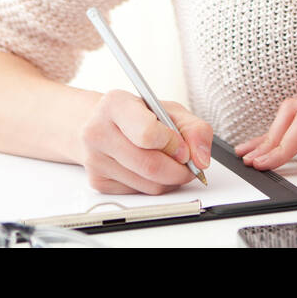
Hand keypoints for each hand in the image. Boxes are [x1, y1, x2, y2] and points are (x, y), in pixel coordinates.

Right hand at [77, 90, 213, 194]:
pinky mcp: (98, 181)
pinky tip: (152, 170)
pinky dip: (155, 186)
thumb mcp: (169, 109)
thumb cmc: (137, 114)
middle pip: (150, 166)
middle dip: (179, 170)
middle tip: (189, 165)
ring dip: (170, 180)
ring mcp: (95, 159)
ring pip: (148, 185)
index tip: (183, 147)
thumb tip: (201, 159)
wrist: (99, 122)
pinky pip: (140, 193)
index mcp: (115, 105)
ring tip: (171, 164)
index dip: (174, 145)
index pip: (147, 134)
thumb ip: (194, 128)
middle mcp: (98, 131)